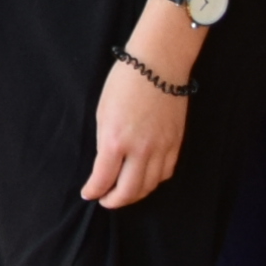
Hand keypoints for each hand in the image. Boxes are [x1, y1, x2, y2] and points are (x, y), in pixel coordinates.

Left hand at [82, 50, 191, 208]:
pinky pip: (166, 172)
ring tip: (123, 193)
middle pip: (129, 190)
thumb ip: (105, 142)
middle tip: (105, 200)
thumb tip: (105, 164)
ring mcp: (162, 147)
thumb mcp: (103, 112)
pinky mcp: (176, 143)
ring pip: (150, 185)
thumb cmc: (124, 83)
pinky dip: (154, 181)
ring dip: (135, 194)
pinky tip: (145, 179)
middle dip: (114, 200)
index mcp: (115, 140)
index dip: (94, 191)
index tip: (88, 194)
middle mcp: (140, 149)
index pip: (103, 179)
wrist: (158, 65)